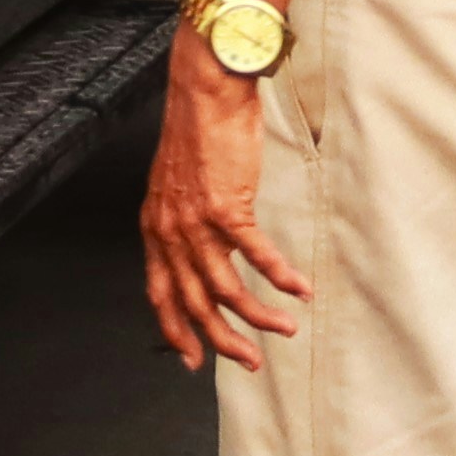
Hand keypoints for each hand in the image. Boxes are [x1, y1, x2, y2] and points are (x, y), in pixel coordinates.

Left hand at [135, 42, 312, 372]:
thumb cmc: (198, 133)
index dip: (176, 332)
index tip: (194, 361)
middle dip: (224, 340)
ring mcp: (195, 220)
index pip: (161, 294)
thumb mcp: (178, 187)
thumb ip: (186, 223)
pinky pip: (257, 255)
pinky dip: (280, 277)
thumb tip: (209, 251)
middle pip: (195, 303)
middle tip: (251, 362)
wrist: (205, 92)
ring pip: (226, 289)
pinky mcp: (225, 206)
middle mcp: (169, 230)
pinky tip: (300, 288)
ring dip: (260, 316)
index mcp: (155, 228)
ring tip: (286, 328)